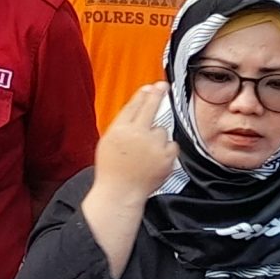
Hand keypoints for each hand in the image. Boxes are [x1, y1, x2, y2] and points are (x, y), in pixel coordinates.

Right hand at [96, 82, 180, 199]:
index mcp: (119, 130)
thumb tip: (137, 109)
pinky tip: (154, 159)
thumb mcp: (108, 143)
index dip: (142, 95)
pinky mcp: (166, 156)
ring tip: (145, 153)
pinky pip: (171, 144)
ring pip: (162, 130)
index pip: (133, 106)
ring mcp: (152, 145)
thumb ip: (122, 126)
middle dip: (157, 94)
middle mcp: (136, 134)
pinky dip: (166, 150)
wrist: (121, 192)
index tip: (149, 87)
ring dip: (157, 138)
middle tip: (162, 86)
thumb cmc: (112, 170)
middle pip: (150, 108)